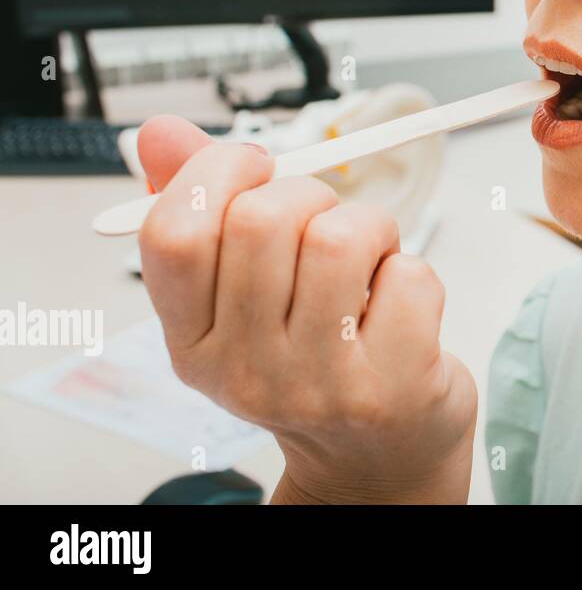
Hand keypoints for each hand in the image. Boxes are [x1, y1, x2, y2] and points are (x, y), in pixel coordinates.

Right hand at [135, 116, 475, 503]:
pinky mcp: (392, 385)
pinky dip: (413, 271)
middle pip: (263, 219)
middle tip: (324, 224)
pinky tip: (397, 307)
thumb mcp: (241, 296)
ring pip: (342, 237)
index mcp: (193, 341)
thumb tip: (161, 132)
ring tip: (368, 265)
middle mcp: (245, 369)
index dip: (218, 173)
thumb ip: (203, 208)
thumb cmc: (314, 360)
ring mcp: (320, 384)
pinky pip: (410, 274)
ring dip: (370, 229)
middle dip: (310, 195)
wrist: (377, 457)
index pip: (175, 234)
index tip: (255, 166)